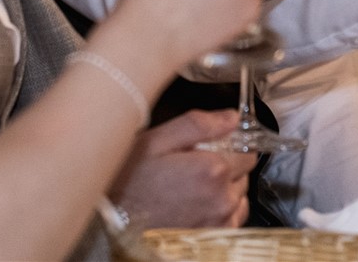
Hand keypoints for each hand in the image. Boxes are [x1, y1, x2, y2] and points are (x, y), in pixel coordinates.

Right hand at [113, 110, 254, 229]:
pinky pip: (232, 221)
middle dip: (226, 166)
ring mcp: (217, 223)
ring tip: (193, 187)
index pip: (248, 152)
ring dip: (225, 189)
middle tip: (195, 165)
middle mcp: (220, 199)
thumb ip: (198, 125)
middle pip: (244, 175)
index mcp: (212, 170)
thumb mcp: (157, 140)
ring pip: (239, 198)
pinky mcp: (210, 239)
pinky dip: (222, 211)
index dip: (232, 145)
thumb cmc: (128, 180)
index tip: (214, 145)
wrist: (109, 220)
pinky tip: (198, 205)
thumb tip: (232, 117)